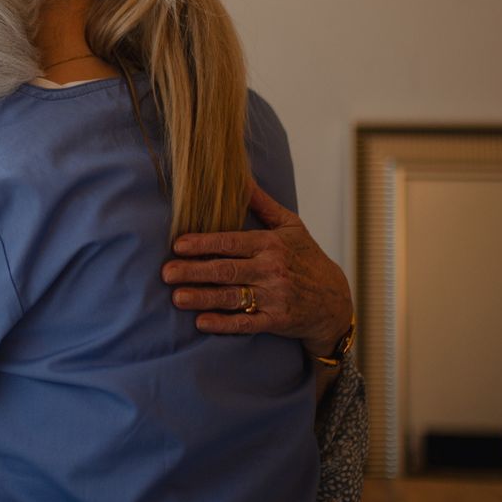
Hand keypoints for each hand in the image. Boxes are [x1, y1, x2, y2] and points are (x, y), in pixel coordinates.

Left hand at [160, 181, 353, 356]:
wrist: (335, 301)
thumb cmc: (307, 258)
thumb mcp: (291, 226)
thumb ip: (263, 204)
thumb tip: (240, 177)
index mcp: (271, 244)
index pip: (231, 242)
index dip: (203, 244)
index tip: (178, 245)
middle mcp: (272, 269)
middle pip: (227, 270)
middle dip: (194, 271)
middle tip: (166, 272)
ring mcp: (275, 297)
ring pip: (233, 297)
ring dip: (203, 297)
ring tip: (177, 297)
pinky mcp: (277, 321)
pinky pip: (246, 323)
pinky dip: (224, 324)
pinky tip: (202, 322)